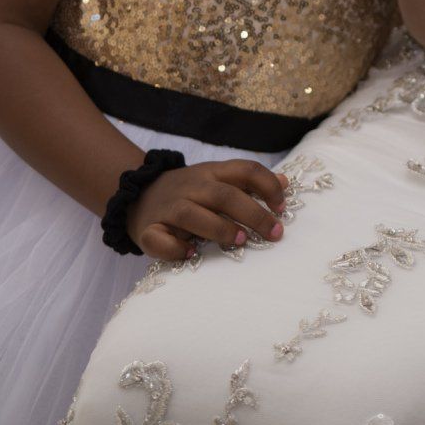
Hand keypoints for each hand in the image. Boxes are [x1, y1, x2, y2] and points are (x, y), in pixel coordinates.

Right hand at [124, 159, 288, 260]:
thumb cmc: (190, 192)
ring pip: (191, 214)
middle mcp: (191, 186)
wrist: (138, 194)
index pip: (245, 170)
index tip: (282, 208)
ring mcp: (167, 208)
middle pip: (224, 195)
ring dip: (218, 228)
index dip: (268, 186)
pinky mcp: (148, 230)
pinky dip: (175, 248)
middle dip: (253, 213)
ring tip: (239, 240)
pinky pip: (159, 239)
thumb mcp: (219, 179)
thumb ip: (250, 182)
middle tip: (273, 232)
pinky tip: (191, 254)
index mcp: (212, 172)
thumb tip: (286, 182)